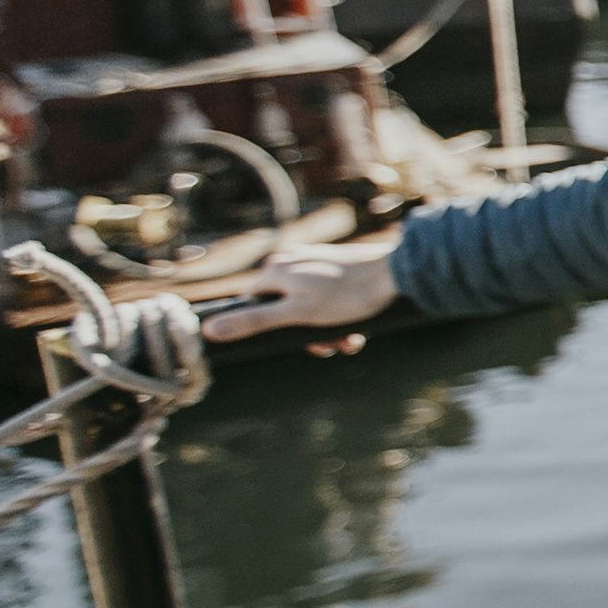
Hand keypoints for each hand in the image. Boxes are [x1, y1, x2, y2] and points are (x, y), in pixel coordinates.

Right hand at [201, 245, 400, 347]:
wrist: (397, 273)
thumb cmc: (347, 293)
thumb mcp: (297, 313)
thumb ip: (254, 321)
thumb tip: (210, 330)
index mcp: (274, 269)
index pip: (252, 304)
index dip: (268, 329)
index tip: (293, 342)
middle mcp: (290, 261)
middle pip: (283, 309)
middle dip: (306, 334)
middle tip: (331, 347)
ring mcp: (314, 263)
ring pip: (308, 307)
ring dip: (326, 331)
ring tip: (349, 340)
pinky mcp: (336, 267)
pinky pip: (327, 299)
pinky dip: (338, 318)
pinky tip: (356, 331)